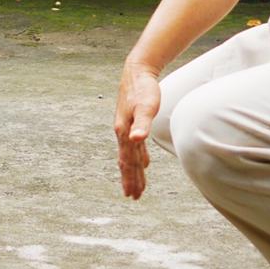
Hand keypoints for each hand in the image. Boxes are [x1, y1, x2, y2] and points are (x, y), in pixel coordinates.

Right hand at [115, 59, 162, 199]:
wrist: (136, 71)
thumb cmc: (142, 88)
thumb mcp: (145, 106)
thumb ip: (142, 124)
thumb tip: (137, 139)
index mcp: (124, 131)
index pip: (128, 161)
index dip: (130, 178)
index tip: (132, 195)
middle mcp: (123, 132)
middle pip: (126, 161)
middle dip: (129, 179)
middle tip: (132, 197)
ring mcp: (127, 127)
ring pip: (130, 154)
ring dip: (133, 171)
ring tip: (135, 186)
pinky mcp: (133, 122)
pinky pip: (135, 146)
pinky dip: (138, 157)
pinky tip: (144, 163)